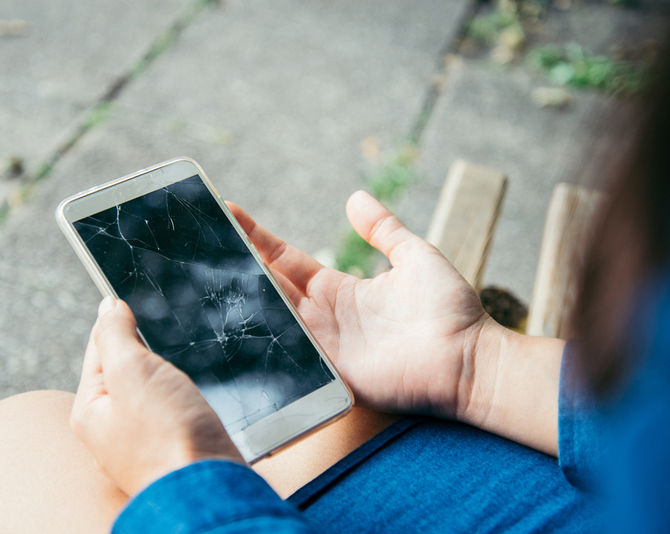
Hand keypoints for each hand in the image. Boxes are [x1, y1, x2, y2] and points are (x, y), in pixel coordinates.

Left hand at [70, 297, 242, 495]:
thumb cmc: (166, 434)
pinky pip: (170, 414)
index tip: (125, 298)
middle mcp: (110, 432)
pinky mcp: (172, 452)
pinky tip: (191, 400)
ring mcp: (141, 445)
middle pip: (124, 372)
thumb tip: (108, 307)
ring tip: (175, 370)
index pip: (98, 349)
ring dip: (164, 377)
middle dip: (144, 352)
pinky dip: (180, 399)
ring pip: (150, 393)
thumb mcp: (131, 370)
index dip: (116, 322)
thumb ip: (115, 335)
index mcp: (90, 411)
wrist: (208, 488)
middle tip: (159, 337)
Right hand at [229, 191, 563, 455]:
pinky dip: (262, 340)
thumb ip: (384, 229)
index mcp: (339, 290)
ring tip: (202, 273)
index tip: (230, 212)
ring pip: (271, 317)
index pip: (286, 259)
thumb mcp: (415, 256)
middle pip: (269, 287)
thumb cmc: (449, 310)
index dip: (258, 238)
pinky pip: (288, 354)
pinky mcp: (329, 373)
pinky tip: (231, 324)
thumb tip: (356, 197)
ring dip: (240, 298)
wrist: (469, 358)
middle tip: (200, 242)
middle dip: (236, 265)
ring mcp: (323, 347)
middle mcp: (323, 318)